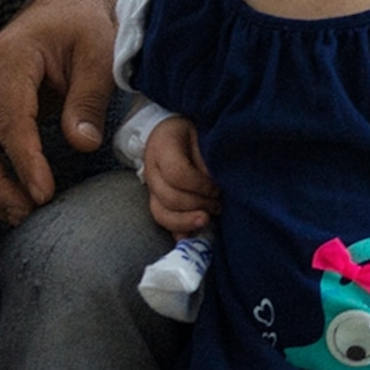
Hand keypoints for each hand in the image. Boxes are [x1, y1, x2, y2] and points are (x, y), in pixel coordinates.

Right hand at [0, 0, 119, 222]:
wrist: (70, 4)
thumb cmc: (84, 24)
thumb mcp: (99, 54)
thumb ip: (89, 98)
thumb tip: (82, 143)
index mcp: (9, 59)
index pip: (8, 121)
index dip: (23, 162)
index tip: (43, 193)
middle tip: (29, 213)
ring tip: (24, 212)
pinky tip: (15, 196)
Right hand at [141, 116, 221, 235]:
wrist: (170, 132)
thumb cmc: (191, 131)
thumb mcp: (201, 132)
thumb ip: (206, 155)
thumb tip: (214, 183)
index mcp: (162, 147)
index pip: (177, 173)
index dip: (200, 184)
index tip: (216, 186)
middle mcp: (152, 171)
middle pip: (170, 198)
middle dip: (198, 204)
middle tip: (218, 202)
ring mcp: (152, 189)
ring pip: (162, 214)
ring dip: (188, 220)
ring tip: (208, 218)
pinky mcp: (156, 201)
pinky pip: (162, 221)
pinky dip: (177, 231)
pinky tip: (191, 237)